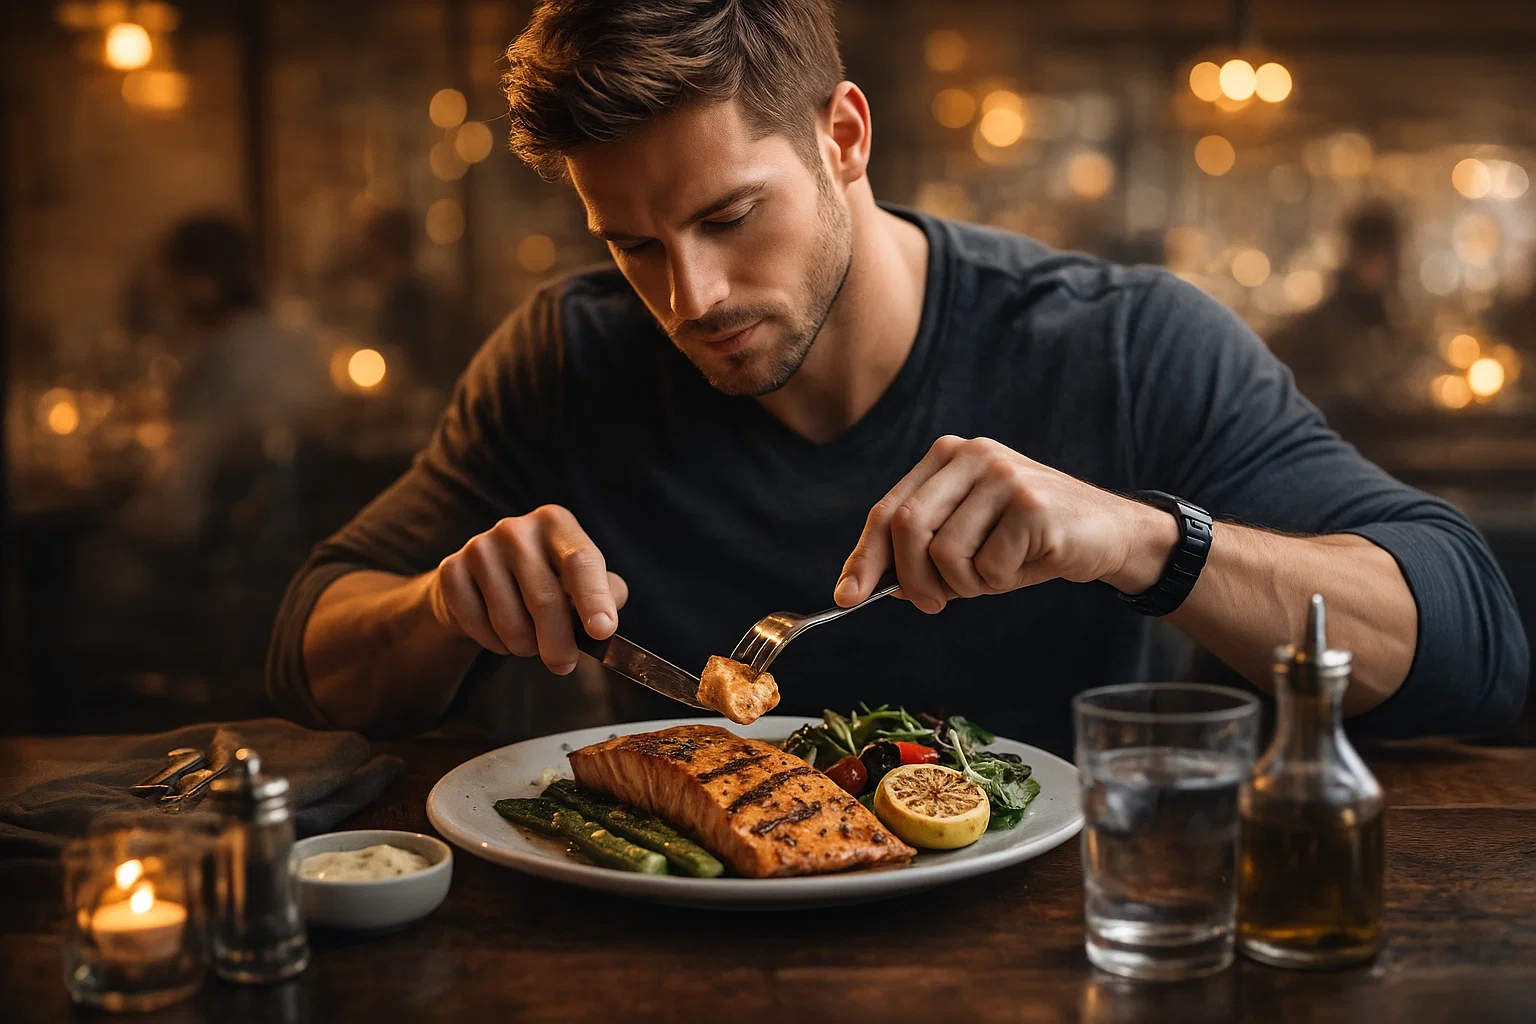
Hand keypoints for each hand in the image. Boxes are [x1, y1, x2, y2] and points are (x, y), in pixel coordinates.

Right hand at [425, 505, 628, 673]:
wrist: (480, 583)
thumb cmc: (544, 582)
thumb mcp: (580, 581)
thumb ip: (605, 594)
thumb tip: (608, 619)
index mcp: (556, 523)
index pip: (581, 561)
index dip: (594, 598)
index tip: (603, 630)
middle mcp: (516, 529)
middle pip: (545, 598)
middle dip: (559, 643)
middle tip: (564, 666)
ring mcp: (479, 547)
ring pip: (510, 620)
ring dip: (524, 646)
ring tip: (529, 641)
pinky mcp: (451, 571)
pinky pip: (477, 624)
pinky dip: (494, 643)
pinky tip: (499, 634)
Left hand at [835, 436, 1176, 613]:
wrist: (1110, 533)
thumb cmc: (1029, 541)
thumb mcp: (967, 539)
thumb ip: (917, 551)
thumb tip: (858, 585)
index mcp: (948, 457)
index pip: (887, 509)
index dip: (864, 557)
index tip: (847, 597)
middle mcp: (972, 456)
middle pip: (907, 527)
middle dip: (913, 580)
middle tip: (935, 603)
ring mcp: (1003, 476)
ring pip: (945, 553)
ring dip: (965, 584)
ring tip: (995, 574)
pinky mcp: (1032, 505)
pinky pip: (988, 568)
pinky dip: (1000, 583)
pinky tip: (1026, 565)